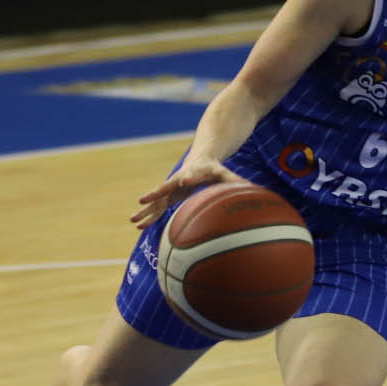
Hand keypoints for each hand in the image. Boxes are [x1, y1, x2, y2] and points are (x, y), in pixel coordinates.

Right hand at [129, 156, 243, 228]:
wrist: (198, 159)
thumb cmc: (213, 168)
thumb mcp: (224, 173)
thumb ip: (235, 180)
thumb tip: (252, 189)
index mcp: (193, 172)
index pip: (191, 174)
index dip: (189, 177)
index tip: (185, 180)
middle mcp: (178, 180)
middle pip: (165, 187)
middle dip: (154, 194)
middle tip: (143, 200)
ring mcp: (171, 188)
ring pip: (156, 200)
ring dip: (146, 210)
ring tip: (133, 221)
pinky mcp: (168, 196)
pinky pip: (157, 207)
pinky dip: (149, 215)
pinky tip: (139, 226)